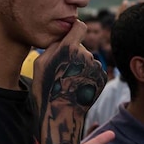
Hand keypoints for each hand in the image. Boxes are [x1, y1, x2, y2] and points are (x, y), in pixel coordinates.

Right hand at [32, 21, 105, 143]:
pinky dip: (88, 77)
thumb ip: (53, 45)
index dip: (75, 30)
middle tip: (63, 72)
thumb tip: (64, 35)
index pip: (79, 26)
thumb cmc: (46, 90)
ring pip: (88, 60)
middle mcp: (86, 55)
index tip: (71, 35)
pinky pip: (94, 71)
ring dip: (81, 67)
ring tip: (70, 83)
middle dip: (74, 55)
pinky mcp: (102, 78)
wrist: (61, 116)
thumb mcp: (40, 64)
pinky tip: (78, 88)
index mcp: (69, 48)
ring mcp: (96, 67)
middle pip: (81, 47)